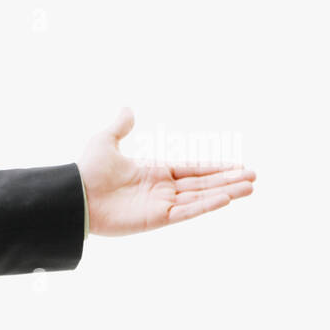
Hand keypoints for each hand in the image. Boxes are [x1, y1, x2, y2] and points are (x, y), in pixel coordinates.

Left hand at [77, 108, 255, 236]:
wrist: (75, 195)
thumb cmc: (88, 170)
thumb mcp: (105, 141)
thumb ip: (121, 127)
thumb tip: (127, 109)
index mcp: (154, 171)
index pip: (193, 169)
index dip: (215, 168)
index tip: (238, 166)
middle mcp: (161, 189)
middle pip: (203, 184)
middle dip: (229, 180)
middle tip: (254, 177)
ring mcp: (161, 205)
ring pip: (200, 198)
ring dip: (226, 192)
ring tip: (250, 188)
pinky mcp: (156, 219)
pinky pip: (186, 212)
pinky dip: (206, 206)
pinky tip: (226, 199)